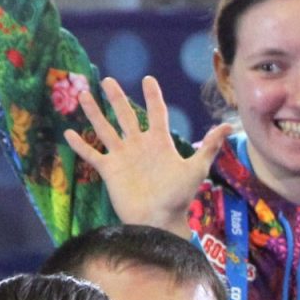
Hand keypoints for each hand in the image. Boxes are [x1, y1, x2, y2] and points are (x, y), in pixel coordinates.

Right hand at [63, 75, 230, 232]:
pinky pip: (92, 154)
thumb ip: (209, 146)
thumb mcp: (196, 168)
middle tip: (108, 80)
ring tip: (83, 95)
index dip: (153, 97)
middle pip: (125, 115)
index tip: (148, 79)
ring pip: (105, 129)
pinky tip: (68, 132)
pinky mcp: (109, 170)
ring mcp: (122, 157)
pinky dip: (80, 145)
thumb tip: (230, 126)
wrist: (159, 220)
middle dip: (117, 98)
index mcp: (159, 142)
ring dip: (94, 113)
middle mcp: (138, 145)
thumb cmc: (179, 196)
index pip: (156, 113)